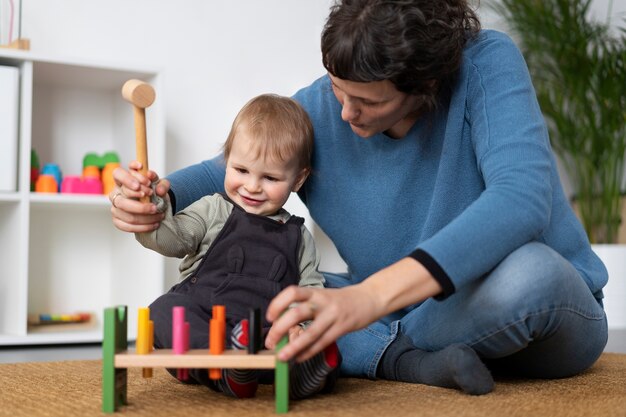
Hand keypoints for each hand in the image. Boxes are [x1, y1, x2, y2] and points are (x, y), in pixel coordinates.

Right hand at [110, 161, 169, 232]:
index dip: (128, 179)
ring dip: (144, 217)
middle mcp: (116, 192)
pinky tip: (154, 224)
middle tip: (155, 207)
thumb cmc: (154, 190)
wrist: (155, 203)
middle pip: (121, 200)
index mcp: (122, 179)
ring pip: (126, 215)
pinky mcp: (117, 220)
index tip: (147, 182)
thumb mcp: (161, 185)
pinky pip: (126, 226)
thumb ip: (163, 185)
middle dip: (140, 206)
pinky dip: (142, 227)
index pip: (118, 174)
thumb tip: (159, 190)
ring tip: (159, 216)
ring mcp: (115, 207)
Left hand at [265, 284, 382, 361]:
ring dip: (293, 346)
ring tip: (281, 356)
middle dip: (280, 329)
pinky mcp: (342, 328)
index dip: (278, 303)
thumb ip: (305, 308)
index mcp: (315, 291)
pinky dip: (308, 352)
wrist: (369, 298)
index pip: (292, 292)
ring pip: (310, 332)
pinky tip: (299, 358)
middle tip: (270, 341)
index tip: (269, 316)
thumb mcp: (321, 296)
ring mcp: (333, 315)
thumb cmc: (340, 300)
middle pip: (297, 313)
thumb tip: (283, 328)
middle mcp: (323, 301)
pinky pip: (322, 342)